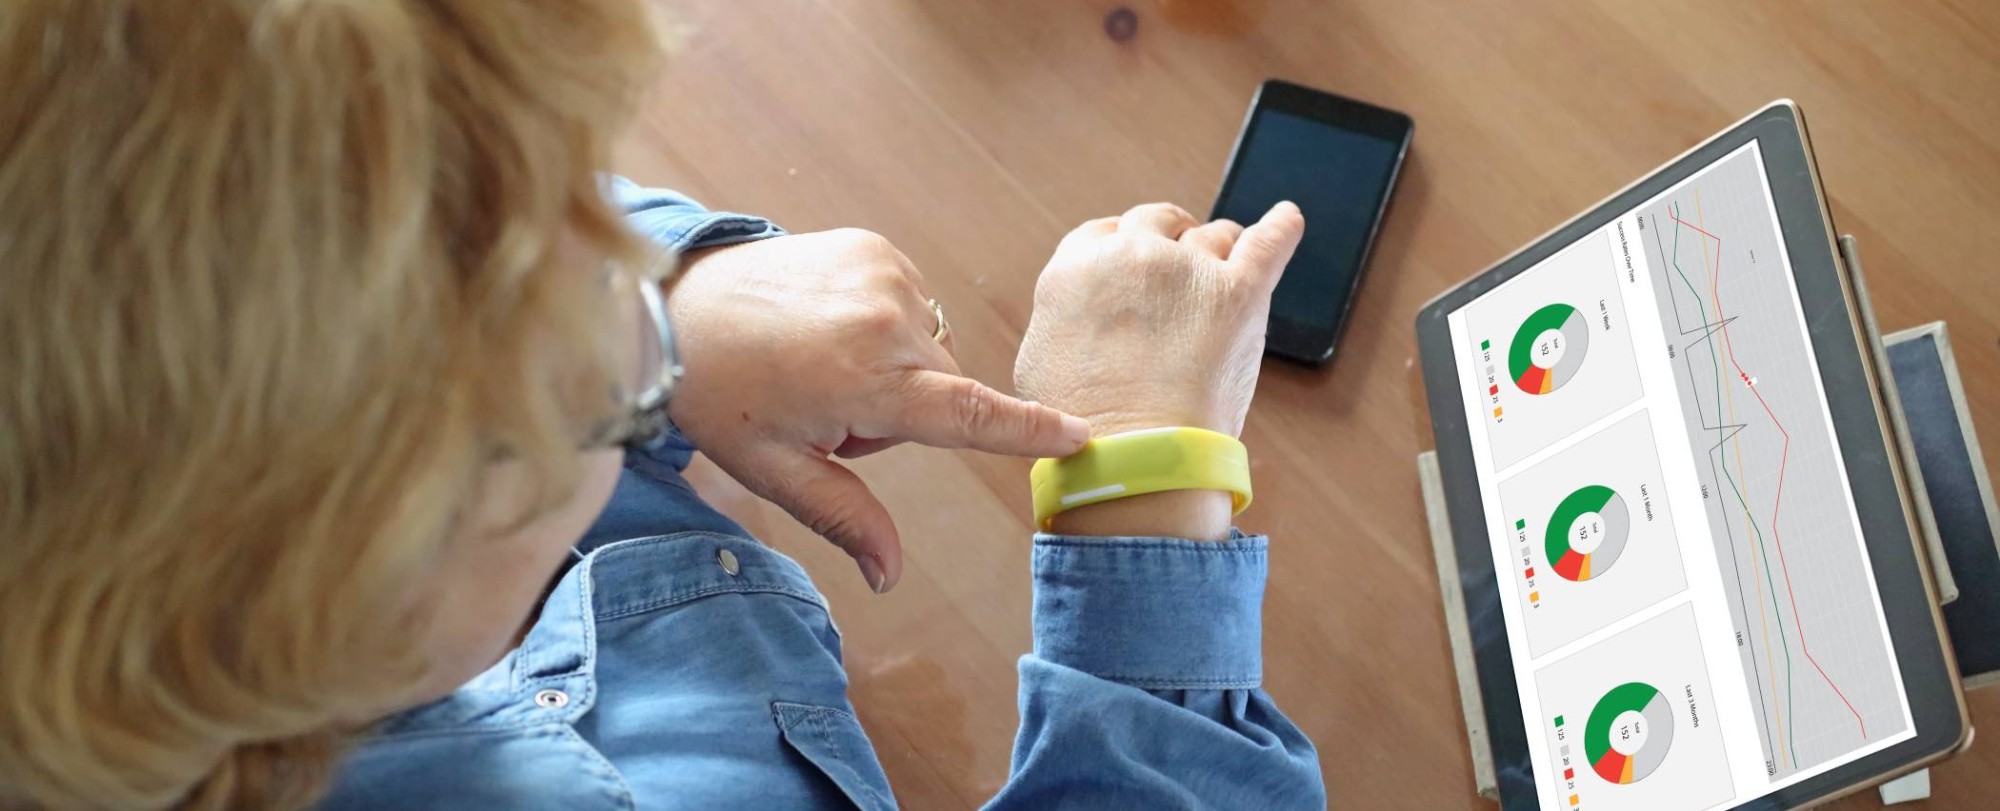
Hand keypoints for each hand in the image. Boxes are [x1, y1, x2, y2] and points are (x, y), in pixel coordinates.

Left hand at [665, 229, 1090, 592]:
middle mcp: (886, 318)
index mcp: (863, 380)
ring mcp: (885, 273)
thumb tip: (890, 577)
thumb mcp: (776, 470)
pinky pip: (912, 307)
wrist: (676, 303)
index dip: (1024, 429)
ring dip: (894, 368)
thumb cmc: (722, 393)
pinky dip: (884, 326)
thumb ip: (845, 517)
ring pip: (928, 351)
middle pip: (941, 391)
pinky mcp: (877, 248)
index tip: (1078, 435)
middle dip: (903, 412)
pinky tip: (830, 326)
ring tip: (824, 361)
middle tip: (828, 408)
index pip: (966, 413)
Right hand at [1013, 202, 1302, 538]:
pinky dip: (1282, 227)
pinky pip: (1268, 241)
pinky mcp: (1238, 292)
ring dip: (1220, 247)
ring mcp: (1187, 270)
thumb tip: (1086, 314)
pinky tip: (1288, 218)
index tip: (1141, 258)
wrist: (1132, 459)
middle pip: (1158, 223)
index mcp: (1074, 268)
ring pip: (1212, 236)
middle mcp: (1129, 255)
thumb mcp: (1041, 360)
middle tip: (1185, 262)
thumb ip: (1065, 319)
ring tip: (1230, 262)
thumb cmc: (1085, 427)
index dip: (1128, 245)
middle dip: (1172, 239)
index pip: (1107, 233)